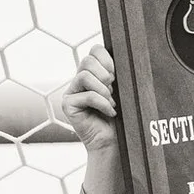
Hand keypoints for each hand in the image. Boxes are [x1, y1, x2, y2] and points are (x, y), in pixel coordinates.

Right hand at [60, 45, 127, 193]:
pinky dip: (102, 103)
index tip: (118, 74)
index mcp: (94, 72)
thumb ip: (119, 74)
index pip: (95, 50)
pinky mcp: (67, 104)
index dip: (107, 58)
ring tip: (112, 103)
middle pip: (88, 59)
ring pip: (85, 75)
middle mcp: (80, 80)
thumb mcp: (124, 91)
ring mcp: (72, 91)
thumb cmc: (123, 118)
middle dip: (105, 73)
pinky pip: (86, 94)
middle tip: (114, 89)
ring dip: (103, 90)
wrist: (115, 144)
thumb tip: (126, 56)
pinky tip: (109, 112)